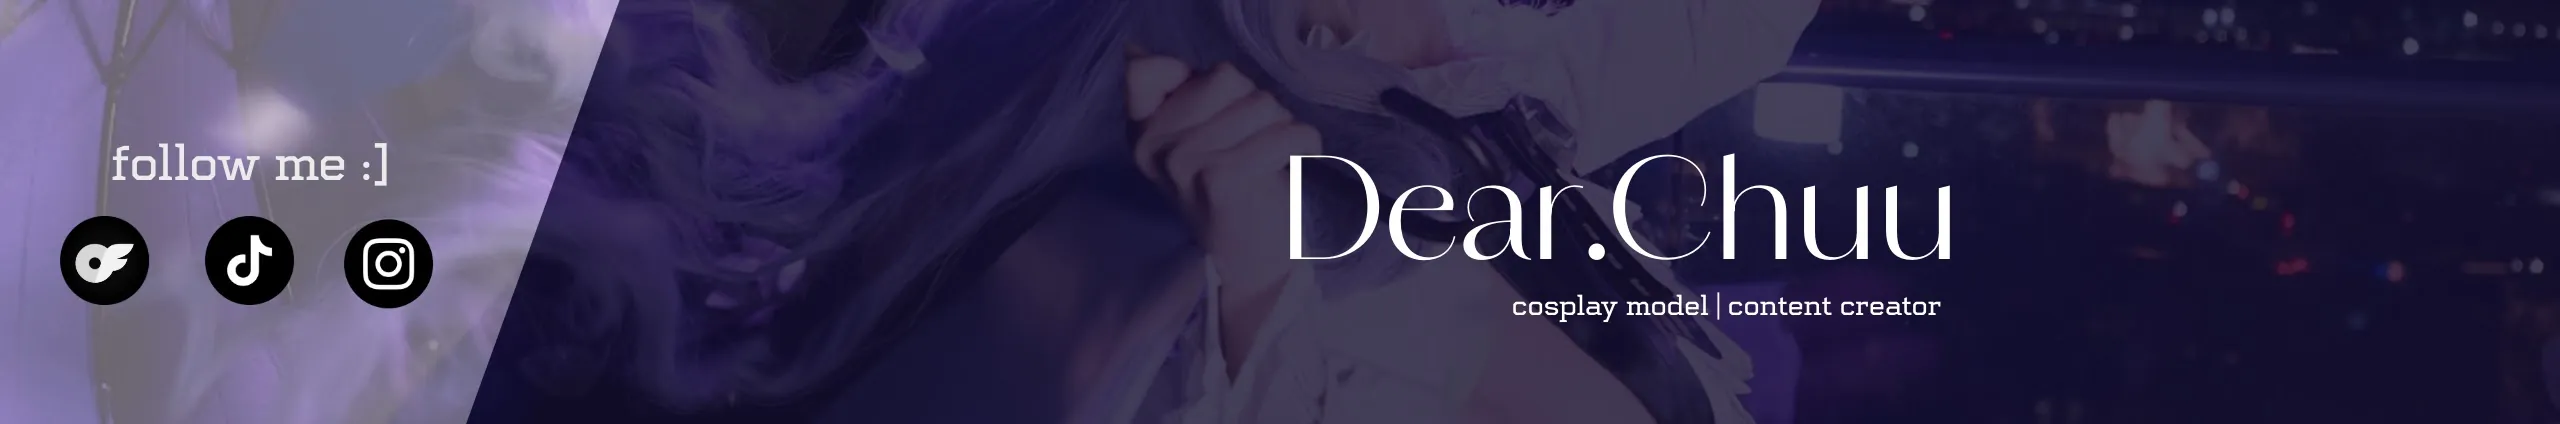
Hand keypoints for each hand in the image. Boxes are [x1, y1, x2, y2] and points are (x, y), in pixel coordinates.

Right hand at [1126, 56, 1319, 291]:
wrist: (1247, 263)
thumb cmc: (1228, 192)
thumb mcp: (1188, 140)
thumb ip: (1169, 95)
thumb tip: (1135, 51)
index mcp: (1141, 133)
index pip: (1146, 71)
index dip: (1191, 79)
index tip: (1215, 114)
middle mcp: (1154, 146)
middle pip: (1226, 78)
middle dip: (1255, 103)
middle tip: (1254, 143)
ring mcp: (1185, 161)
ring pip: (1262, 104)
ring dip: (1283, 125)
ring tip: (1273, 157)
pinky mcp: (1222, 179)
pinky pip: (1285, 134)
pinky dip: (1305, 143)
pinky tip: (1298, 160)